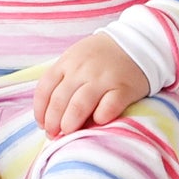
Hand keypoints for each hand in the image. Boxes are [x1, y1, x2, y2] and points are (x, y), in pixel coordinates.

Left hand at [33, 33, 150, 138]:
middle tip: (53, 135)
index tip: (42, 124)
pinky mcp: (124, 89)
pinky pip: (107, 108)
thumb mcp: (77, 57)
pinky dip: (99, 118)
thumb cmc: (102, 56)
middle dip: (53, 122)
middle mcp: (82, 70)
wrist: (138, 43)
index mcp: (67, 62)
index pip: (44, 89)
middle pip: (59, 101)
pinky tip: (97, 122)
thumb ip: (63, 78)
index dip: (40, 111)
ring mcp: (103, 79)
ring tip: (68, 133)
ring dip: (70, 124)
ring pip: (79, 106)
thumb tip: (49, 113)